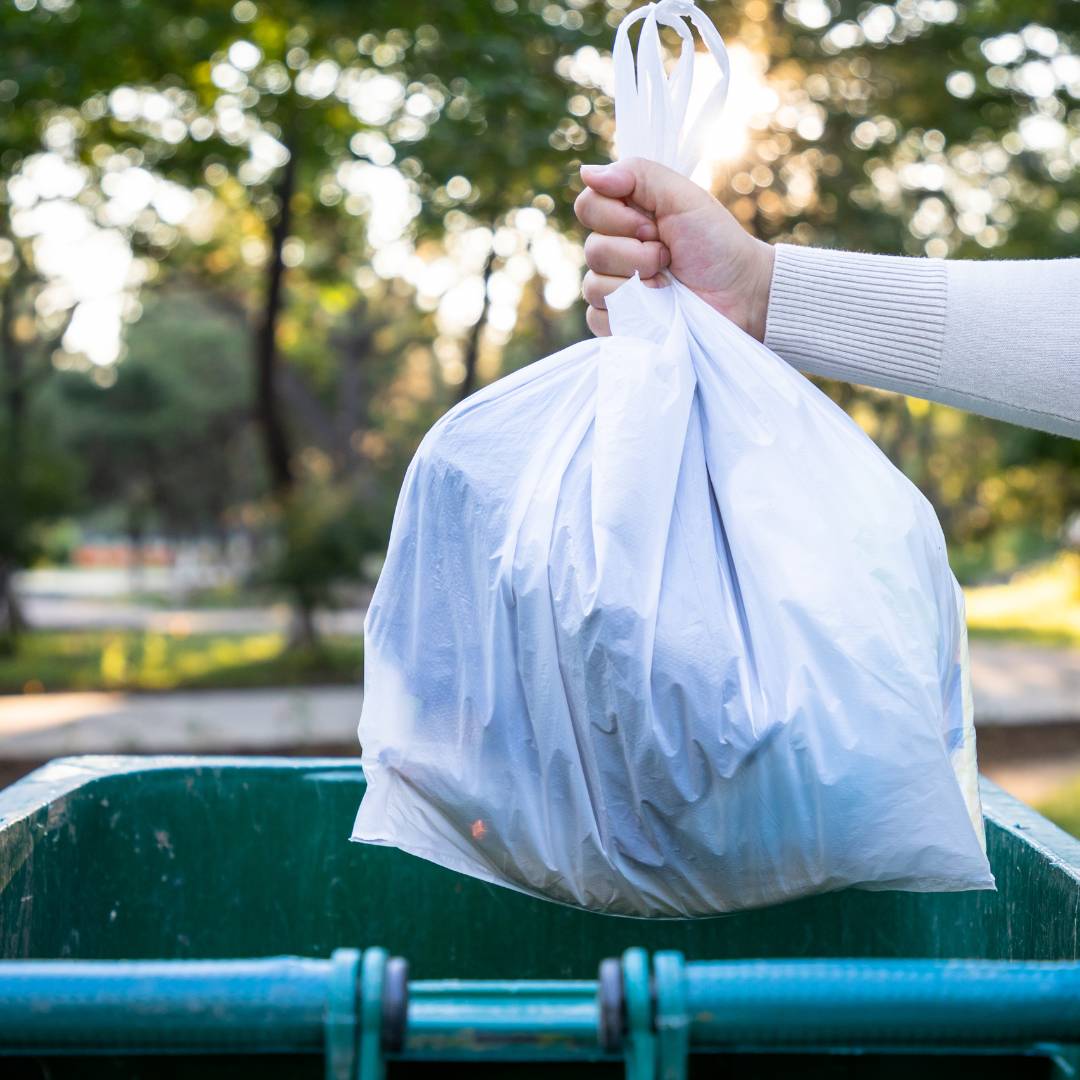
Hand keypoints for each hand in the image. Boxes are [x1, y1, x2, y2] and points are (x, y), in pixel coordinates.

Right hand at [574, 158, 774, 340]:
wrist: (740, 294)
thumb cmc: (716, 243)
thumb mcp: (682, 197)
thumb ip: (636, 175)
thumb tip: (584, 172)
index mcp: (625, 216)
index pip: (588, 207)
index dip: (617, 218)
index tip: (655, 226)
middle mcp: (615, 251)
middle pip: (592, 250)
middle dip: (636, 254)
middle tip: (668, 256)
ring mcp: (614, 290)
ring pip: (593, 287)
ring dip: (637, 285)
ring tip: (667, 284)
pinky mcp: (619, 323)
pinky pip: (598, 318)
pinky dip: (629, 314)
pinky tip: (656, 309)